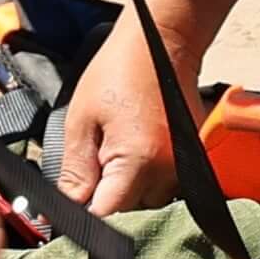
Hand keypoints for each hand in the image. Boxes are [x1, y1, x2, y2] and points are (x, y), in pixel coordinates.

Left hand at [54, 1, 202, 215]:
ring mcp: (185, 167)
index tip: (75, 194)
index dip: (86, 210)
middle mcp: (168, 172)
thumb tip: (66, 210)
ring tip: (118, 143)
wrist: (161, 43)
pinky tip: (137, 143)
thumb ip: (75, 170)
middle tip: (97, 152)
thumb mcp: (81, 120)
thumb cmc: (119, 71)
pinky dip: (146, 173)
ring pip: (147, 200)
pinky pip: (163, 184)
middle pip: (129, 211)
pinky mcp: (193, 160)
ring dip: (128, 184)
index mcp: (137, 161)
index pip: (107, 214)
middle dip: (107, 193)